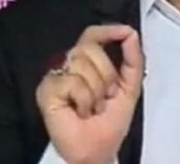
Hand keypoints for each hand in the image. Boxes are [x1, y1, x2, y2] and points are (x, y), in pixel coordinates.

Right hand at [36, 24, 143, 163]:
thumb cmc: (110, 122)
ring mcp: (57, 75)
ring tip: (91, 108)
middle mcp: (70, 64)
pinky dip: (84, 100)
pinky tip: (79, 112)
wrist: (97, 150)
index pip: (93, 35)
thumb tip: (131, 32)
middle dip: (106, 75)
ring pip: (82, 64)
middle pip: (90, 48)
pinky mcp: (47, 89)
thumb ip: (133, 59)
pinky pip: (72, 82)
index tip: (125, 32)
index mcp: (89, 62)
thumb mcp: (129, 88)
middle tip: (105, 97)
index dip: (107, 30)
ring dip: (95, 92)